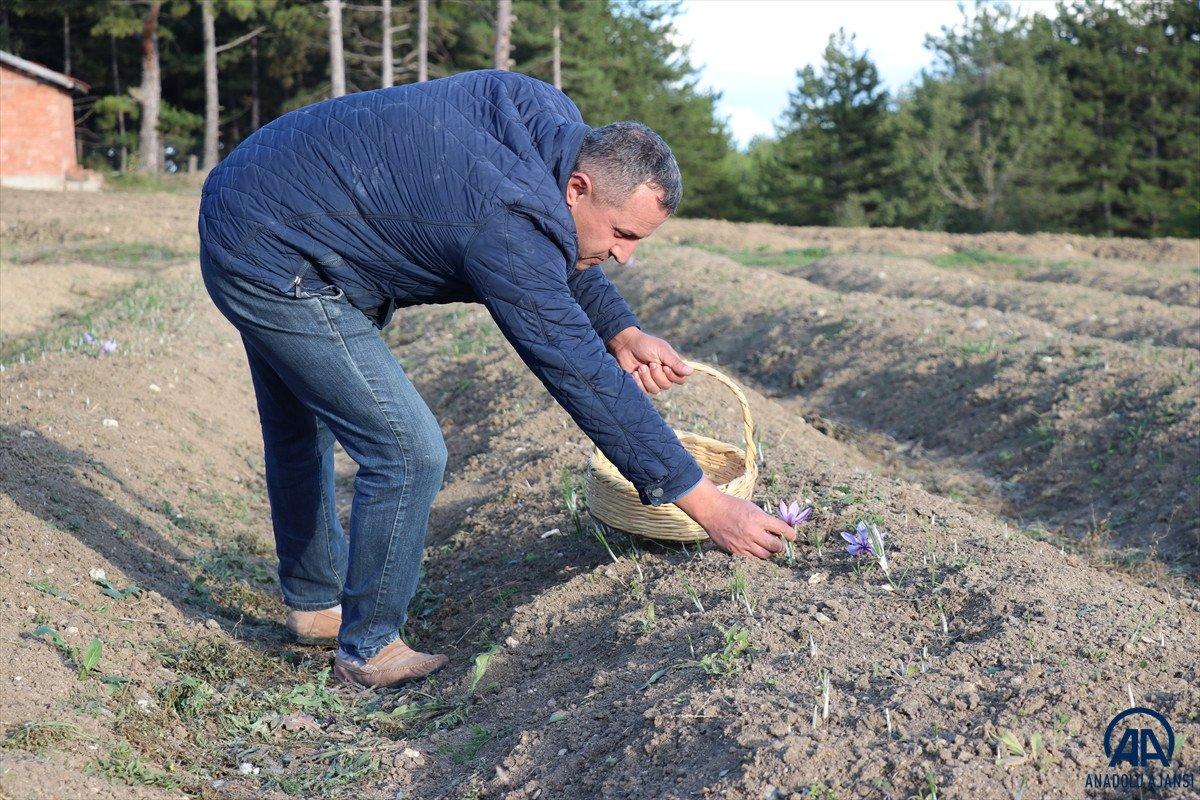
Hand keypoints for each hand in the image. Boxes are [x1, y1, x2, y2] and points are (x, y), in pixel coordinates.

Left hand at [607, 326, 692, 395]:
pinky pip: (644, 391)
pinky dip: (639, 382)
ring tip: (641, 367)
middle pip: (667, 385)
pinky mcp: (641, 385)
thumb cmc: (645, 344)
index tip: (665, 366)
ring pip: (655, 390)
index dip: (673, 376)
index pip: (681, 379)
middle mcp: (663, 375)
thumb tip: (691, 371)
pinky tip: (635, 373)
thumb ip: (675, 362)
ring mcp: (652, 381)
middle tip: (650, 364)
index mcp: (671, 366)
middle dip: (657, 375)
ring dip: (647, 378)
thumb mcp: (662, 351)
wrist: (626, 345)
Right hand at [673, 479, 795, 559]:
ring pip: (765, 555)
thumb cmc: (733, 506)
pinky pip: (752, 557)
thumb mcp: (753, 507)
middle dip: (780, 546)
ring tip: (765, 545)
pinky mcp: (736, 551)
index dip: (790, 534)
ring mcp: (744, 543)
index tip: (791, 536)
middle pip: (776, 547)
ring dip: (769, 551)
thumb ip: (766, 519)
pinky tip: (752, 546)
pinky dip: (755, 552)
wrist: (712, 511)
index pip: (782, 529)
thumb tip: (779, 530)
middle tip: (779, 543)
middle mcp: (753, 532)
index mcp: (758, 518)